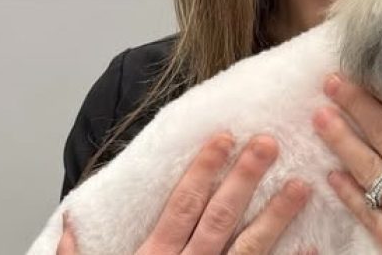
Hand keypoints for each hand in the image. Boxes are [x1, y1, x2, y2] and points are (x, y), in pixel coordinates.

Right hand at [58, 133, 316, 254]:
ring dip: (276, 217)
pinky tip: (312, 249)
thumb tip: (68, 224)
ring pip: (247, 250)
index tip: (223, 137)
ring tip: (301, 186)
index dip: (202, 171)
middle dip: (244, 180)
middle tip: (269, 144)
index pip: (180, 207)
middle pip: (218, 220)